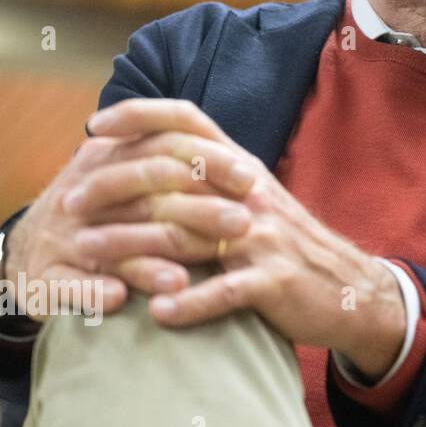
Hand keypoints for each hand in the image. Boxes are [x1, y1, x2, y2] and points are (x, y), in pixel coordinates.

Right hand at [3, 130, 231, 321]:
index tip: (251, 179)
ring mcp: (61, 233)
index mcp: (108, 160)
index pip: (164, 147)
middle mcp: (84, 190)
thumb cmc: (107, 219)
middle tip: (242, 224)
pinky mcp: (44, 274)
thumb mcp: (136, 188)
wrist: (36, 253)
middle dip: (198, 209)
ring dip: (148, 258)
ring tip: (183, 278)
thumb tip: (251, 175)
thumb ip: (181, 175)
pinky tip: (120, 299)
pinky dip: (94, 291)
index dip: (210, 161)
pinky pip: (68, 282)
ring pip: (109, 240)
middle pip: (146, 193)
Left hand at [72, 99, 405, 378]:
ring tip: (88, 254)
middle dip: (114, 186)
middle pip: (173, 177)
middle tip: (70, 205)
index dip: (141, 116)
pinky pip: (224, 291)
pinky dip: (189, 302)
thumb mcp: (255, 202)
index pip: (191, 124)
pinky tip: (159, 310)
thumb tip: (154, 160)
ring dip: (131, 246)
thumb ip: (213, 180)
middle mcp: (251, 195)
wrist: (353, 290)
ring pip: (186, 236)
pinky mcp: (274, 281)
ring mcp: (263, 238)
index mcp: (244, 171)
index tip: (95, 128)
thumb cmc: (292, 249)